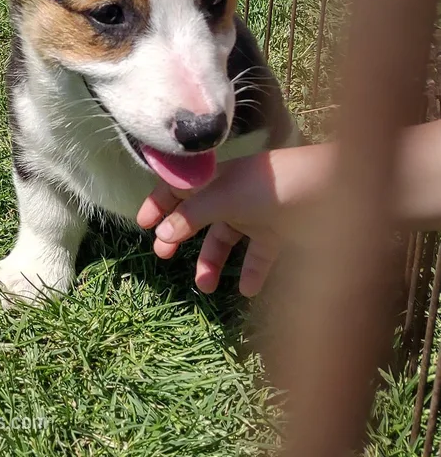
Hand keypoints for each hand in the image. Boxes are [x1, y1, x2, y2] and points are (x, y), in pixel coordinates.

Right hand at [137, 153, 281, 296]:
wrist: (325, 191)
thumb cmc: (269, 187)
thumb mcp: (223, 198)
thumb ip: (192, 215)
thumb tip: (162, 234)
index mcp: (218, 178)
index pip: (182, 188)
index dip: (160, 202)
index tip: (142, 224)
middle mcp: (234, 194)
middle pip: (199, 216)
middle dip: (179, 235)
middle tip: (163, 255)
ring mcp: (257, 214)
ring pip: (226, 240)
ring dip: (212, 262)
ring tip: (205, 287)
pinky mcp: (279, 233)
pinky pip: (259, 256)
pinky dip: (251, 274)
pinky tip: (247, 289)